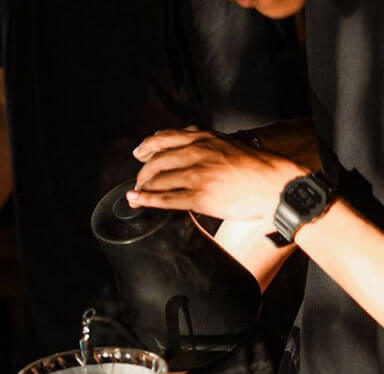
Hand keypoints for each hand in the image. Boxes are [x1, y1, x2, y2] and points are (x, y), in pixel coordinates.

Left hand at [129, 127, 308, 221]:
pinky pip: (166, 199)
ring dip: (142, 188)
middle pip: (156, 162)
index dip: (146, 147)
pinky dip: (147, 200)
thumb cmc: (255, 166)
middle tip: (139, 180)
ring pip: (158, 180)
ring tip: (136, 193)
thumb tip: (183, 134)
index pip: (163, 139)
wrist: (275, 185)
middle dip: (143, 173)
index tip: (138, 153)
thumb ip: (203, 139)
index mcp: (203, 139)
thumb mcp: (227, 142)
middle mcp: (196, 154)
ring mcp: (197, 176)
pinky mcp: (199, 197)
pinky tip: (138, 200)